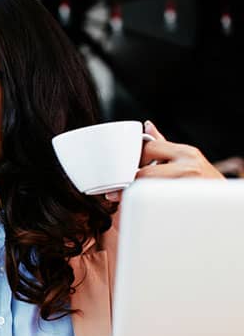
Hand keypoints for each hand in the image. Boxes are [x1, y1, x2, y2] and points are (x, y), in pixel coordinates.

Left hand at [104, 120, 224, 201]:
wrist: (223, 203)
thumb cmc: (201, 179)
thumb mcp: (185, 158)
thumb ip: (163, 144)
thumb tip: (146, 126)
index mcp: (184, 153)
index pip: (148, 149)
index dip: (130, 160)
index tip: (120, 170)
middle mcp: (188, 167)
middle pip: (145, 172)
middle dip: (127, 181)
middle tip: (113, 190)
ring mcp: (187, 187)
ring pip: (149, 191)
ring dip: (131, 196)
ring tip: (121, 200)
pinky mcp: (185, 205)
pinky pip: (156, 206)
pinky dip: (143, 208)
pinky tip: (138, 210)